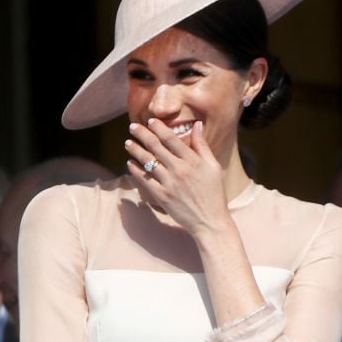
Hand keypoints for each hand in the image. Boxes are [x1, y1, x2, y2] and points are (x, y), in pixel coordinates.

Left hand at [125, 119, 229, 236]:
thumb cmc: (214, 193)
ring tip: (127, 143)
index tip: (150, 121)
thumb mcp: (213, 166)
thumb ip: (202, 145)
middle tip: (132, 127)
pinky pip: (145, 180)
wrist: (209, 220)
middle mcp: (180, 169)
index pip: (171, 139)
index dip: (158, 128)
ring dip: (135, 151)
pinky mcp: (162, 196)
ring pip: (148, 162)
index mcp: (193, 161)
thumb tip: (196, 125)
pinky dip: (136, 171)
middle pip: (156, 147)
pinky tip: (130, 163)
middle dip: (142, 135)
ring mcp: (169, 183)